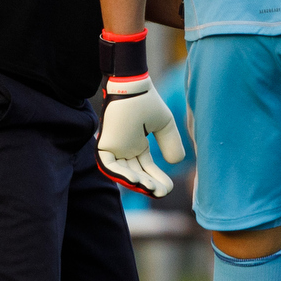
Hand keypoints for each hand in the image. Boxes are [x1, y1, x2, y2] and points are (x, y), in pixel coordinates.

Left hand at [97, 74, 183, 196]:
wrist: (133, 87)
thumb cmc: (146, 101)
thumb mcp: (164, 125)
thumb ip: (170, 142)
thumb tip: (176, 162)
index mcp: (137, 145)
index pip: (147, 167)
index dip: (157, 178)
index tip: (168, 187)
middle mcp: (125, 149)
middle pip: (137, 173)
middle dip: (149, 184)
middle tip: (162, 192)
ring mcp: (114, 148)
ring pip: (124, 172)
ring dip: (137, 182)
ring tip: (152, 188)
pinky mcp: (104, 146)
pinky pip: (110, 166)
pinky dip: (121, 174)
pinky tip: (136, 180)